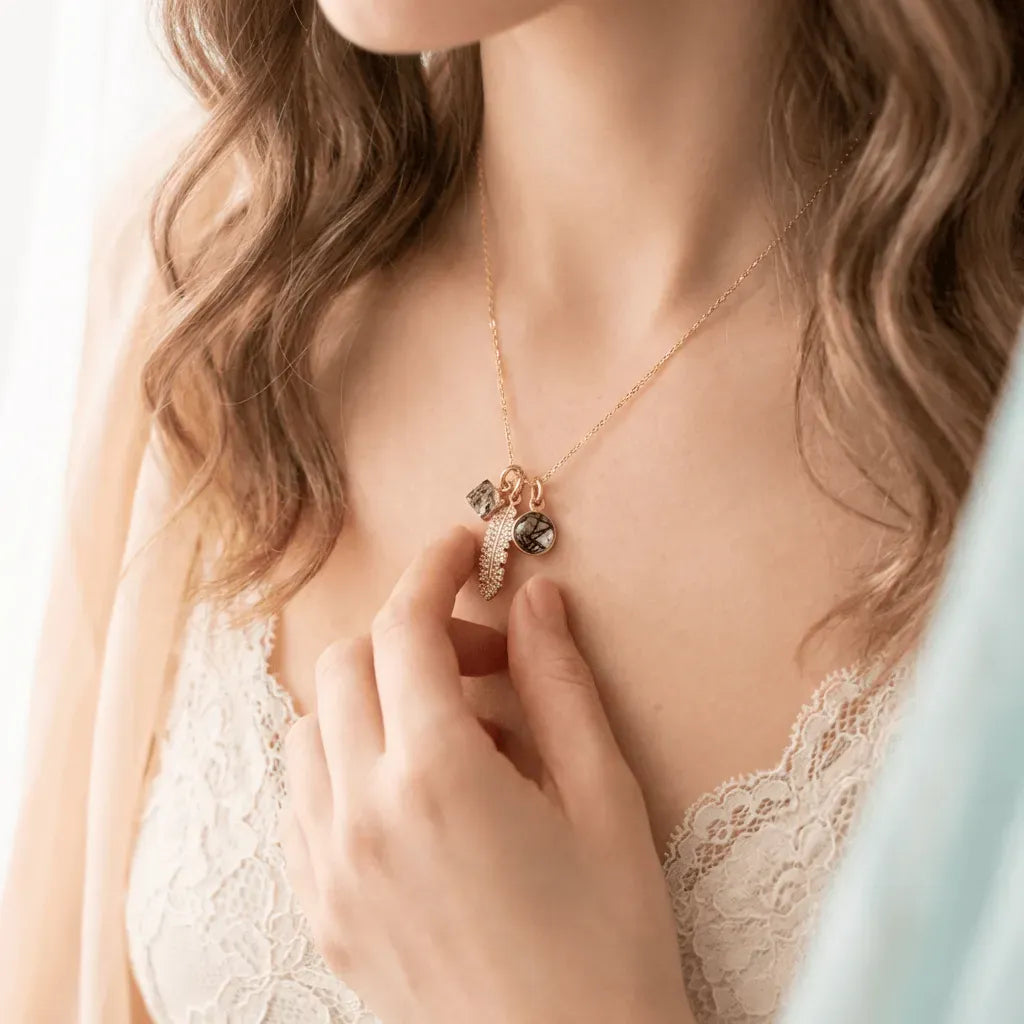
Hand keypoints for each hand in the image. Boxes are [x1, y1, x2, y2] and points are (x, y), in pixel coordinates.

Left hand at [281, 524, 692, 1023]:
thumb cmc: (607, 945)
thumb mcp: (603, 799)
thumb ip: (559, 685)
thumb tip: (537, 600)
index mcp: (436, 777)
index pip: (406, 628)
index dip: (434, 571)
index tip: (462, 549)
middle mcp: (361, 815)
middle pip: (350, 663)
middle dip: (412, 633)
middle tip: (486, 656)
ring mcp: (329, 867)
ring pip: (315, 725)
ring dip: (376, 696)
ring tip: (456, 732)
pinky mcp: (321, 908)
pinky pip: (304, 796)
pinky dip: (347, 758)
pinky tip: (413, 787)